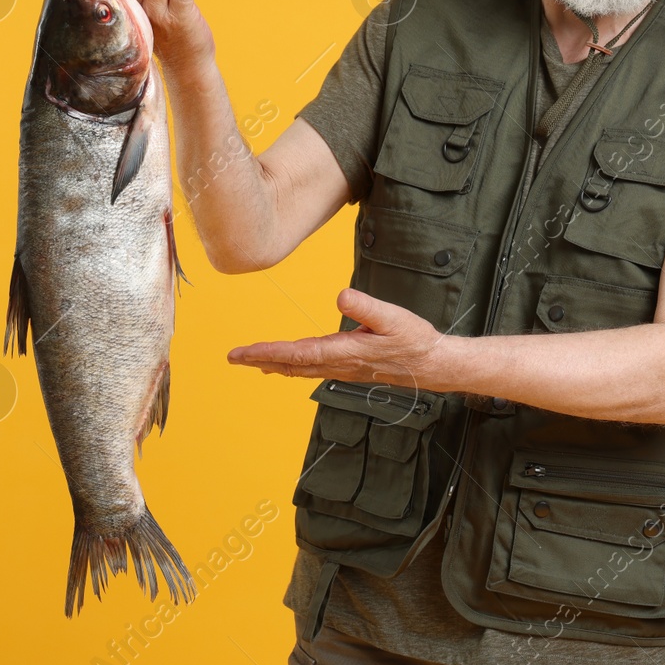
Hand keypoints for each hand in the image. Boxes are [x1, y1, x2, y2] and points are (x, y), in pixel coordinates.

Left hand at [227, 288, 446, 389]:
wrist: (432, 365)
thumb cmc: (414, 341)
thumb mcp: (394, 318)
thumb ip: (367, 306)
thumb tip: (340, 296)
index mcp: (344, 352)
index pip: (297, 353)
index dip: (268, 352)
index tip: (243, 353)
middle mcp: (338, 364)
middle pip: (291, 364)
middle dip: (260, 360)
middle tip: (232, 358)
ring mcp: (341, 368)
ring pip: (299, 368)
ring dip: (272, 364)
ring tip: (249, 361)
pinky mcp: (346, 367)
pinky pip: (310, 369)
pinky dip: (290, 366)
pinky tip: (283, 365)